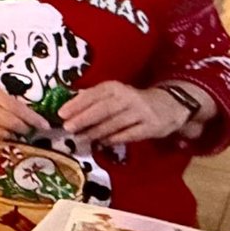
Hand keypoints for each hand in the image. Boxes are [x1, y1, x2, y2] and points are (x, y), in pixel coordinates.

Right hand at [0, 74, 49, 142]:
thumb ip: (0, 97)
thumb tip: (18, 109)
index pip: (17, 107)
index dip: (32, 118)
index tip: (44, 125)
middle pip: (11, 122)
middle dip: (24, 129)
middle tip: (31, 131)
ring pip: (0, 132)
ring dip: (11, 135)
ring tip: (17, 135)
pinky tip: (1, 138)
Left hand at [57, 81, 191, 143]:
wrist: (168, 106)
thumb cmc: (132, 101)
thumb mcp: (114, 94)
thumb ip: (93, 98)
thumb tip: (69, 104)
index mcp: (115, 87)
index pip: (93, 94)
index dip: (76, 104)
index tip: (61, 114)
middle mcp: (127, 97)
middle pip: (102, 109)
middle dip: (83, 119)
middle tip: (68, 128)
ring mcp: (140, 112)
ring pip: (114, 123)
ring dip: (95, 132)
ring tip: (81, 138)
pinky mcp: (150, 127)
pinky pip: (128, 134)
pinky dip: (113, 139)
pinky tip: (102, 143)